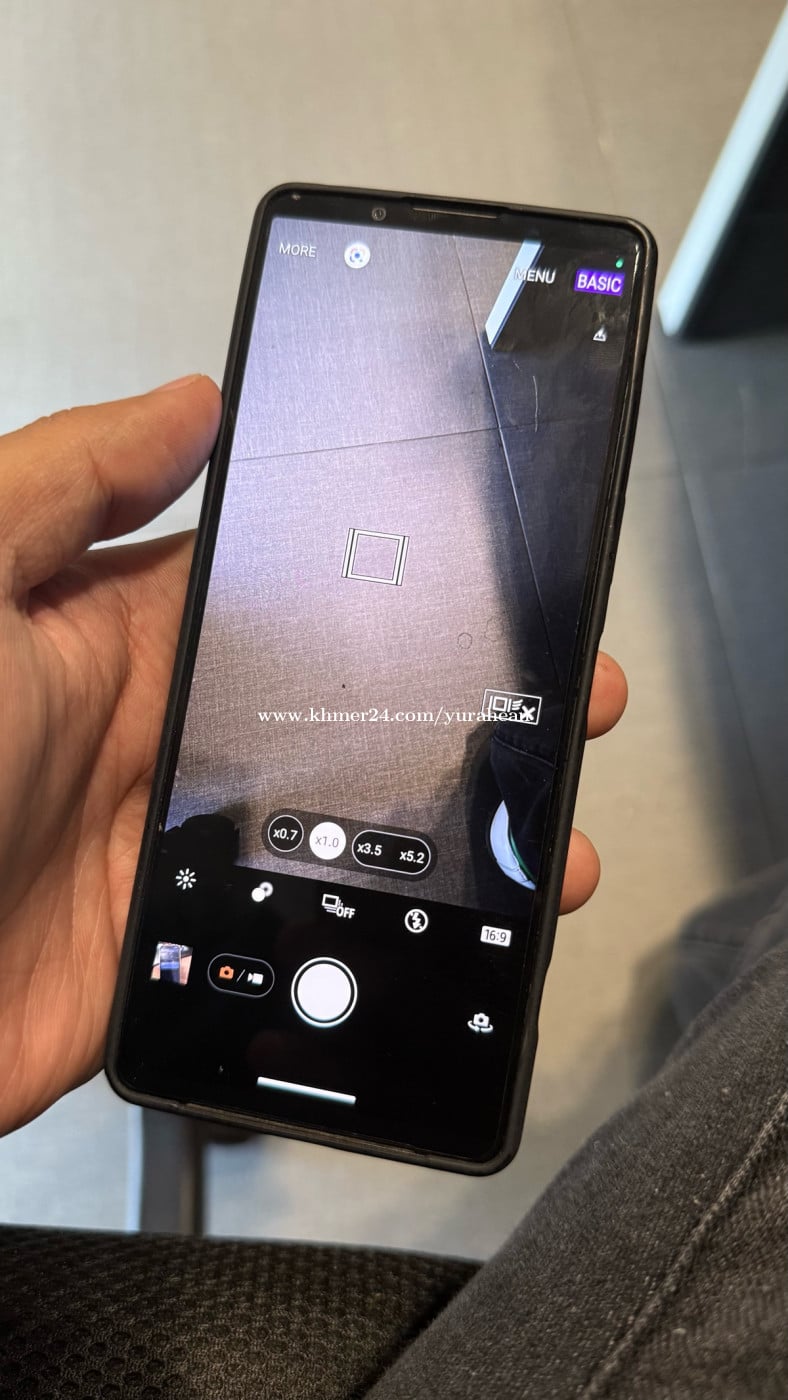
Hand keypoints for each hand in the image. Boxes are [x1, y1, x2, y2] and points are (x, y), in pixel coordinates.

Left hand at [0, 381, 624, 1135]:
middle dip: (456, 698)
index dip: (382, 570)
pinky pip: (300, 930)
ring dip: (450, 826)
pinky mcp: (173, 947)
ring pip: (344, 823)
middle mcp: (154, 736)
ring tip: (547, 832)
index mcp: (114, 635)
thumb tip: (188, 403)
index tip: (480, 569)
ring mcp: (169, 846)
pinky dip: (389, 931)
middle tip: (559, 691)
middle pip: (340, 704)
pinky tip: (459, 924)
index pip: (279, 582)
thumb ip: (66, 481)